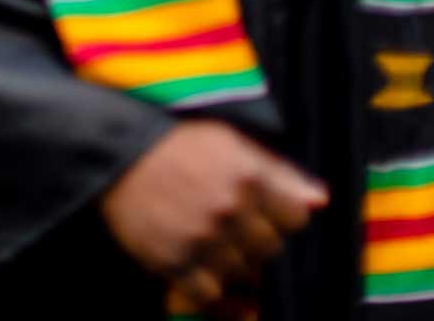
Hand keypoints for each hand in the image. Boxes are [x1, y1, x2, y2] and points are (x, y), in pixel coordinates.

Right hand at [100, 121, 326, 312]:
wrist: (114, 150)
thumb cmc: (175, 142)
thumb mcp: (229, 141)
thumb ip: (277, 171)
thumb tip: (320, 199)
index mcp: (247, 176)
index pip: (295, 218)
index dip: (279, 214)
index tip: (258, 208)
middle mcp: (228, 209)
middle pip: (269, 247)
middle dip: (253, 237)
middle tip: (225, 221)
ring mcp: (200, 237)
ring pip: (241, 272)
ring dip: (228, 259)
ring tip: (206, 237)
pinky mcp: (171, 260)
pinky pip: (208, 292)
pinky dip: (203, 281)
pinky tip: (192, 258)